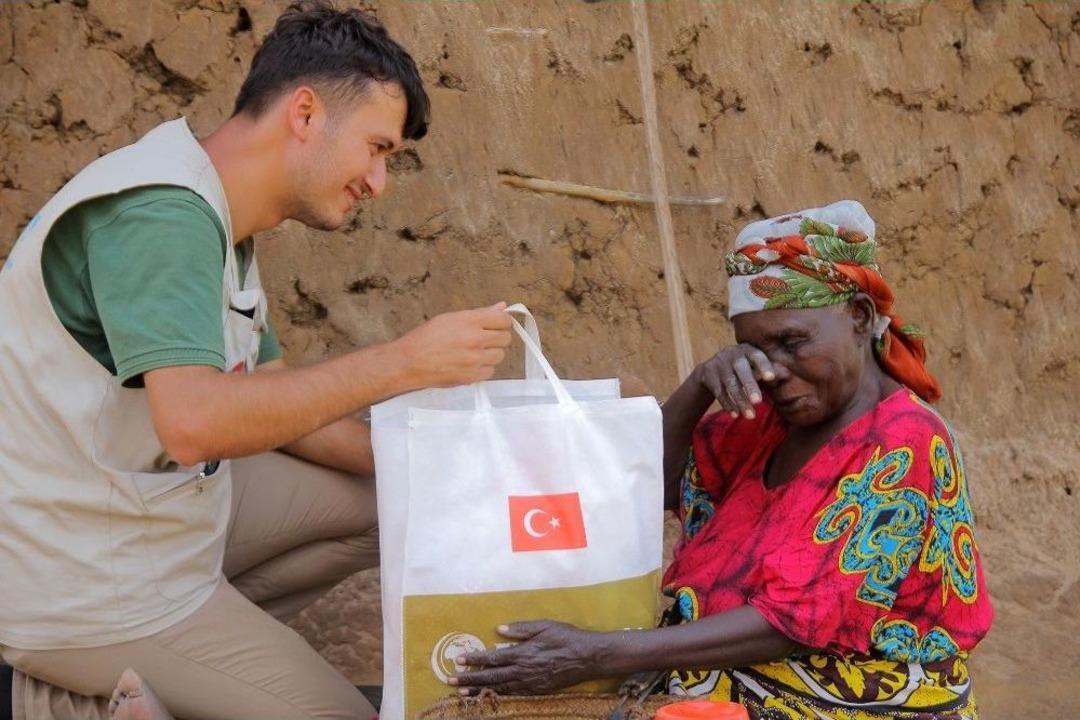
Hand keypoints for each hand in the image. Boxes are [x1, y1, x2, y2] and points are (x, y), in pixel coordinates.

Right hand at [395, 302, 512, 388]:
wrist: (409, 362)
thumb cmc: (426, 339)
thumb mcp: (450, 318)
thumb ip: (479, 314)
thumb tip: (501, 307)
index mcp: (469, 321)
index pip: (503, 319)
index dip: (501, 322)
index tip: (496, 325)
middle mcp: (474, 339)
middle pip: (505, 338)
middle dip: (497, 338)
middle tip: (483, 339)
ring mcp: (474, 359)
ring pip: (500, 356)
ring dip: (490, 354)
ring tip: (474, 352)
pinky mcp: (472, 376)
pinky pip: (490, 371)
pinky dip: (483, 369)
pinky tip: (469, 364)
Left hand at [450, 621, 603, 695]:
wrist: (587, 657)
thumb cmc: (566, 637)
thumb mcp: (544, 626)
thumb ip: (520, 629)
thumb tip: (499, 629)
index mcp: (523, 653)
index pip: (493, 657)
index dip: (475, 659)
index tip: (459, 660)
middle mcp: (523, 670)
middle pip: (491, 677)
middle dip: (469, 680)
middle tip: (451, 681)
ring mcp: (530, 683)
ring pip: (499, 689)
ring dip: (479, 691)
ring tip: (461, 694)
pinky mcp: (537, 691)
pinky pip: (513, 696)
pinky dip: (498, 697)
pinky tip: (488, 698)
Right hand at [695, 344, 776, 419]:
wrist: (711, 368)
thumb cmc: (742, 369)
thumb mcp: (754, 366)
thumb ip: (769, 370)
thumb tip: (788, 375)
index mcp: (747, 350)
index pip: (757, 356)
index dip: (763, 366)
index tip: (771, 378)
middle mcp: (732, 354)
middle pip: (741, 370)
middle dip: (750, 386)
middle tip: (758, 402)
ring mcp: (719, 363)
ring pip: (730, 384)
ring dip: (740, 400)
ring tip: (750, 416)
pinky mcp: (708, 374)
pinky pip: (718, 391)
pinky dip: (727, 404)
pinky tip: (735, 414)